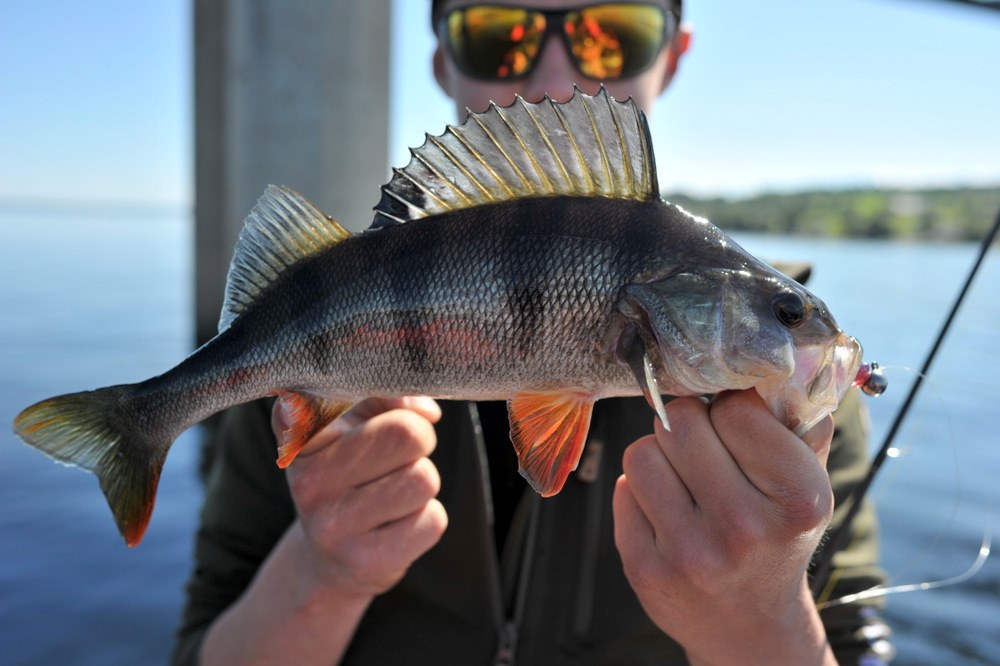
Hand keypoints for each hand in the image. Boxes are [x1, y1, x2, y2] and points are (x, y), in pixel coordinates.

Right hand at [276, 396, 448, 598]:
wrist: (331, 560)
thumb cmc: (350, 476)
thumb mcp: (351, 426)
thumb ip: (384, 397)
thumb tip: (427, 413)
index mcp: (300, 439)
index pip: (331, 401)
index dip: (371, 398)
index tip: (371, 409)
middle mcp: (308, 482)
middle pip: (406, 433)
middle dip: (419, 440)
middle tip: (401, 456)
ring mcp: (331, 526)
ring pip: (423, 479)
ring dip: (423, 483)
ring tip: (394, 494)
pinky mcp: (363, 561)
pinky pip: (433, 520)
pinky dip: (427, 520)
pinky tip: (397, 526)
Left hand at [613, 389, 836, 664]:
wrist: (750, 625)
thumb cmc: (778, 539)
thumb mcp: (809, 487)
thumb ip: (801, 423)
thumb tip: (785, 363)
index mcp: (797, 501)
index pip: (737, 409)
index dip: (732, 407)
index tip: (737, 422)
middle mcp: (744, 530)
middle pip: (681, 422)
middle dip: (689, 424)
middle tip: (703, 445)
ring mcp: (690, 553)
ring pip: (642, 451)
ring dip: (659, 455)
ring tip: (684, 478)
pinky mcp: (645, 569)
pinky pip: (623, 489)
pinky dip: (641, 491)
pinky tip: (667, 512)